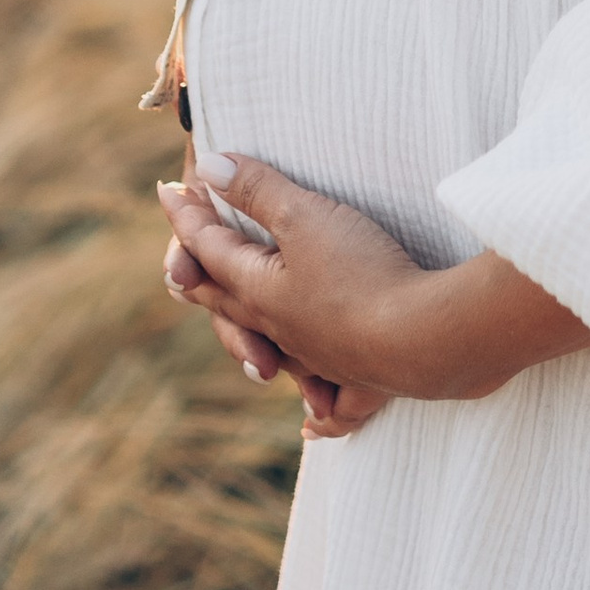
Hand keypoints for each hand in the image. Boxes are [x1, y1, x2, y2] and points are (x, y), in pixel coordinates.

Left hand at [158, 155, 589, 414]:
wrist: (422, 339)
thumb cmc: (361, 273)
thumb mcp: (305, 218)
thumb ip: (258, 191)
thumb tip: (208, 167)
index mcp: (258, 290)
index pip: (210, 247)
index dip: (188, 215)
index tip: (167, 190)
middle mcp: (280, 329)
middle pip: (228, 302)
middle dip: (202, 278)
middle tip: (177, 270)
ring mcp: (316, 357)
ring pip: (269, 350)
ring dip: (244, 342)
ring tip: (237, 345)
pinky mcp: (356, 376)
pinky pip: (326, 399)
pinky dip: (316, 410)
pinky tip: (312, 422)